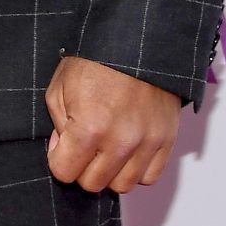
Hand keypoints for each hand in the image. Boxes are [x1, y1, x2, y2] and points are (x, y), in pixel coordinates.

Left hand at [45, 55, 180, 193]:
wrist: (136, 40)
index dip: (59, 159)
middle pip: (93, 183)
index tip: (63, 145)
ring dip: (110, 172)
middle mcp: (120, 141)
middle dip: (82, 167)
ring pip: (122, 185)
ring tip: (107, 149)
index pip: (65, 173)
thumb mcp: (60, 88)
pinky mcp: (166, 139)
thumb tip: (64, 149)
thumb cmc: (96, 59)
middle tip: (85, 145)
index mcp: (89, 128)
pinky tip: (128, 152)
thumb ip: (58, 126)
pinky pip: (150, 176)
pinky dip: (137, 169)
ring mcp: (147, 142)